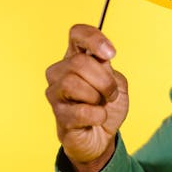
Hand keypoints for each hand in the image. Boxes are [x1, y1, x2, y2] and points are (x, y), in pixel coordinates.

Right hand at [45, 24, 128, 171]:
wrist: (102, 137)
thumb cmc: (105, 106)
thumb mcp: (116, 83)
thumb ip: (108, 68)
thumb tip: (101, 60)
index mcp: (76, 58)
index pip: (77, 34)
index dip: (93, 38)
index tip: (111, 54)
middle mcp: (60, 72)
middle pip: (79, 62)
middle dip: (104, 80)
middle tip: (111, 94)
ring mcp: (55, 94)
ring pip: (73, 83)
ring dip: (98, 96)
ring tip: (102, 105)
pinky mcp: (59, 116)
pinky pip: (81, 110)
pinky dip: (98, 115)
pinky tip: (97, 118)